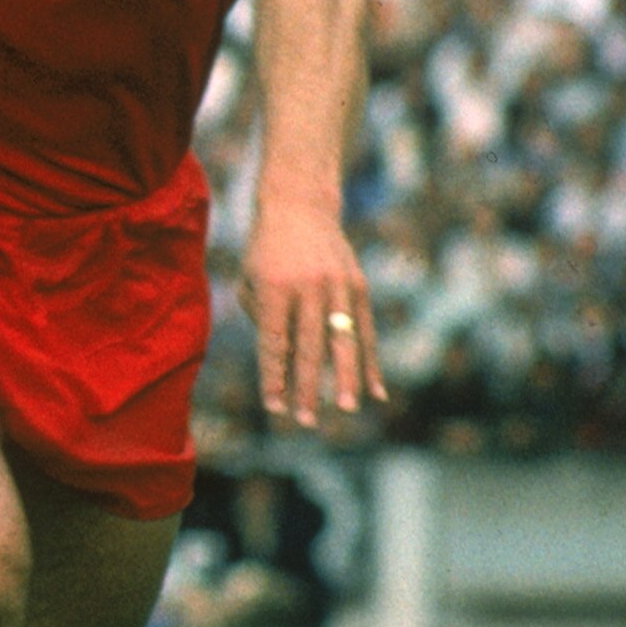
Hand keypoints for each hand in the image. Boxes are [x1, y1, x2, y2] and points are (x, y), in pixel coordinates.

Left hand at [239, 194, 384, 429]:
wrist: (299, 206)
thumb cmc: (264, 251)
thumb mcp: (250, 281)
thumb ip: (263, 321)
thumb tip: (284, 362)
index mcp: (274, 289)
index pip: (274, 344)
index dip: (274, 377)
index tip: (274, 406)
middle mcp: (309, 289)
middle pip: (309, 348)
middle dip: (307, 387)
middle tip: (305, 421)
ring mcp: (338, 287)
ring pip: (343, 342)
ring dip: (345, 379)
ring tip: (345, 409)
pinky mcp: (358, 286)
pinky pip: (365, 330)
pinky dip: (370, 362)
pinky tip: (375, 392)